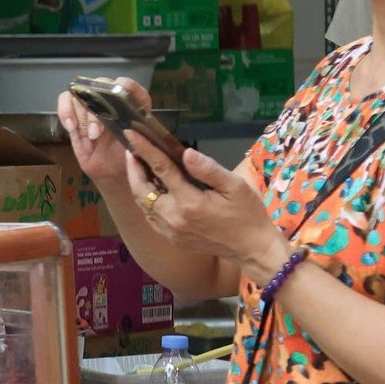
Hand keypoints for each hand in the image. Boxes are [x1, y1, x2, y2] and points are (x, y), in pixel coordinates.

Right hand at [57, 80, 150, 189]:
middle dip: (97, 107)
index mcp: (132, 105)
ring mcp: (91, 106)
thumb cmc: (129, 160)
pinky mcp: (74, 113)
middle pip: (100, 86)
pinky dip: (65, 111)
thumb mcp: (137, 149)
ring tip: (90, 136)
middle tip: (97, 132)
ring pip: (81, 93)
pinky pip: (65, 100)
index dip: (124, 86)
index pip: (128, 86)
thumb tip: (128, 128)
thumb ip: (136, 137)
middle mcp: (112, 101)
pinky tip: (71, 127)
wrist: (112, 173)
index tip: (119, 96)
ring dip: (83, 115)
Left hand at [122, 132, 290, 279]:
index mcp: (189, 203)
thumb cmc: (248, 214)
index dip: (144, 150)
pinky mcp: (172, 238)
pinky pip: (151, 217)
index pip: (161, 169)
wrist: (253, 249)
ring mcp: (171, 231)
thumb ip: (209, 169)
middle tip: (131, 150)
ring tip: (138, 166)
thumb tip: (186, 153)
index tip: (131, 133)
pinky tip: (151, 189)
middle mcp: (174, 218)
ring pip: (143, 205)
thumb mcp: (236, 187)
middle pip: (142, 190)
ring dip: (138, 184)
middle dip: (133, 168)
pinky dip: (146, 200)